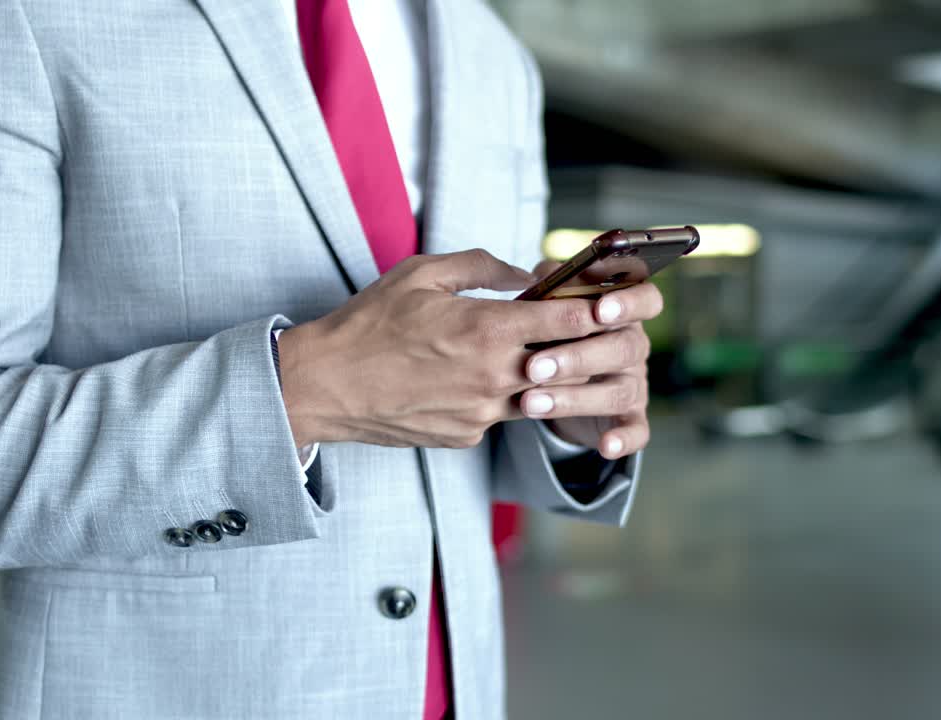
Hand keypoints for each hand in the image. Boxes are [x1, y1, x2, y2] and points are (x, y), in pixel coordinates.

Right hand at [277, 250, 611, 448]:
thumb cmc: (369, 324)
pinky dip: (500, 396)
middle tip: (593, 331)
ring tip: (537, 354)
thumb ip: (482, 267)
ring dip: (545, 375)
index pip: (569, 319)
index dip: (599, 308)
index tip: (617, 301)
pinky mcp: (467, 437)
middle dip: (581, 346)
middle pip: (566, 362)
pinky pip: (500, 414)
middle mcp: (494, 376)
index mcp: (487, 329)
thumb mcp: (422, 274)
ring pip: (538, 393)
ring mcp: (482, 414)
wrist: (324, 386)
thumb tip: (525, 274)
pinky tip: (477, 380)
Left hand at [519, 261, 661, 459]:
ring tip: (531, 403)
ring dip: (574, 398)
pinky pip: (635, 430)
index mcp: (622, 312)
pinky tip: (605, 446)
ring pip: (617, 391)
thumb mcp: (554, 307)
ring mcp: (634, 384)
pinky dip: (623, 439)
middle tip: (535, 367)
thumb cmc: (558, 332)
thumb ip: (553, 287)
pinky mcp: (631, 418)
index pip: (645, 299)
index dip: (627, 303)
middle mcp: (634, 346)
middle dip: (577, 358)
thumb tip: (542, 274)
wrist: (564, 380)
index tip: (599, 310)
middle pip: (623, 348)